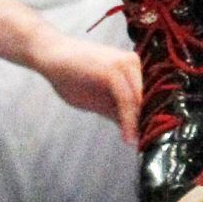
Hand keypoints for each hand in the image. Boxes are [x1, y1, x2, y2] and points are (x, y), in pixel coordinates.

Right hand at [34, 26, 142, 143]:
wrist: (52, 55)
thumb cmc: (73, 75)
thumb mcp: (99, 99)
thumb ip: (117, 112)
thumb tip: (136, 132)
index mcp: (131, 67)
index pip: (148, 97)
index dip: (150, 119)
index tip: (150, 140)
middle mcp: (133, 62)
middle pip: (148, 99)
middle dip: (148, 123)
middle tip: (148, 146)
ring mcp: (124, 64)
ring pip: (139, 101)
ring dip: (139, 125)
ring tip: (139, 145)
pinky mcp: (113, 70)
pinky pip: (126, 100)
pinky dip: (128, 120)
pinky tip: (127, 137)